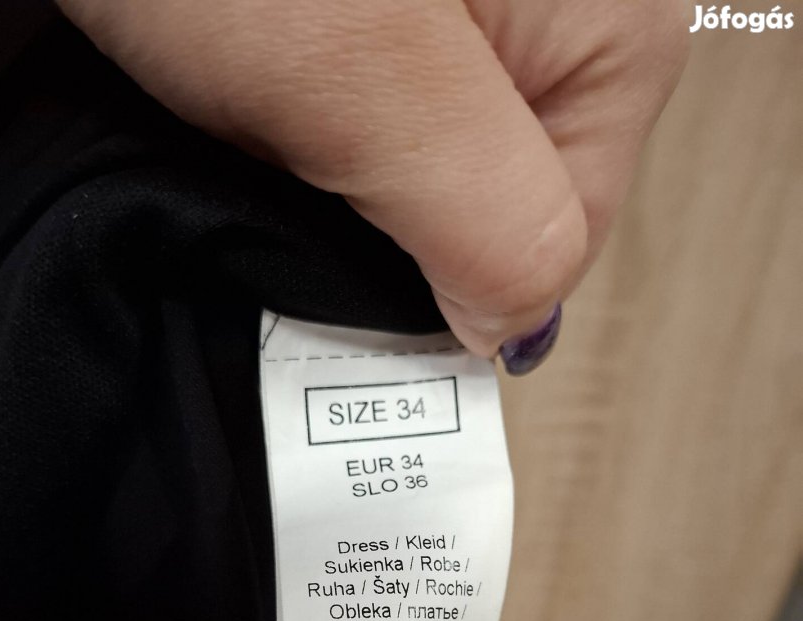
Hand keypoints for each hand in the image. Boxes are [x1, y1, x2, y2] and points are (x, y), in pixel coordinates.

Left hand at [57, 0, 687, 361]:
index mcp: (615, 19)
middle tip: (298, 150)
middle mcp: (564, 0)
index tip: (357, 250)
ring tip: (266, 90)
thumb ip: (491, 228)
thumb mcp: (369, 84)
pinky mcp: (405, 9)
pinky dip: (314, 118)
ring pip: (427, 161)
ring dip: (341, 164)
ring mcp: (482, 0)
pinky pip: (378, 108)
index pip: (560, 242)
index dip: (455, 274)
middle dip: (389, 208)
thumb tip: (517, 327)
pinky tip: (267, 69)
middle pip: (493, 199)